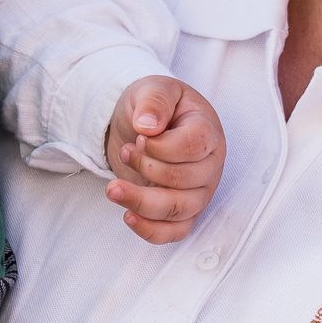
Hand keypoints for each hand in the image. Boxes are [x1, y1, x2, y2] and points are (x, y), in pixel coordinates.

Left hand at [104, 76, 224, 244]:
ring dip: (140, 201)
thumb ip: (154, 101)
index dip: (160, 146)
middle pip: (184, 181)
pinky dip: (150, 230)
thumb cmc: (154, 106)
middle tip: (126, 151)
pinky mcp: (182, 212)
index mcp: (208, 132)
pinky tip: (127, 216)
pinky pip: (174, 232)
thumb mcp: (152, 89)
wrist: (144, 124)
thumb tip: (147, 126)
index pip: (193, 147)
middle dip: (145, 168)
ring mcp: (198, 192)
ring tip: (112, 188)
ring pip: (177, 210)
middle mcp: (209, 166)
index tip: (140, 136)